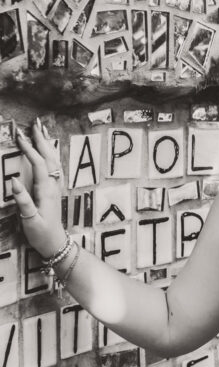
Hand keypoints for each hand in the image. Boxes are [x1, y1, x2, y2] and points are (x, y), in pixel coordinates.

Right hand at [12, 119, 66, 258]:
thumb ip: (23, 201)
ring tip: (42, 129)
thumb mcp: (29, 219)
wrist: (55, 243)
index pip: (39, 164)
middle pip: (49, 157)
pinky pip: (55, 166)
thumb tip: (14, 181)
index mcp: (46, 190)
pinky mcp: (54, 190)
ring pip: (53, 160)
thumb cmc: (41, 233)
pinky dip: (51, 154)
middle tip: (34, 123)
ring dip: (47, 144)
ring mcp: (55, 187)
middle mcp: (53, 185)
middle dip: (41, 139)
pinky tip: (49, 150)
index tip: (20, 136)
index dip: (30, 149)